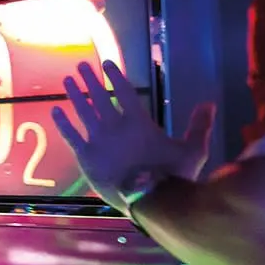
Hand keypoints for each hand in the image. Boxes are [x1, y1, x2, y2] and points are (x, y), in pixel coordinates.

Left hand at [52, 61, 215, 212]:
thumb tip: (209, 102)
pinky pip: (70, 136)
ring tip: (67, 80)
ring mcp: (97, 141)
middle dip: (90, 79)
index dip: (114, 76)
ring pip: (83, 112)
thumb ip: (199, 125)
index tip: (106, 63)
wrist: (149, 201)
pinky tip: (55, 111)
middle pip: (99, 97)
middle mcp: (114, 126)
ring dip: (75, 95)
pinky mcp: (85, 157)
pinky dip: (62, 123)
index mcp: (138, 121)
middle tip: (80, 65)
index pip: (123, 91)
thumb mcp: (193, 150)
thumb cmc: (172, 176)